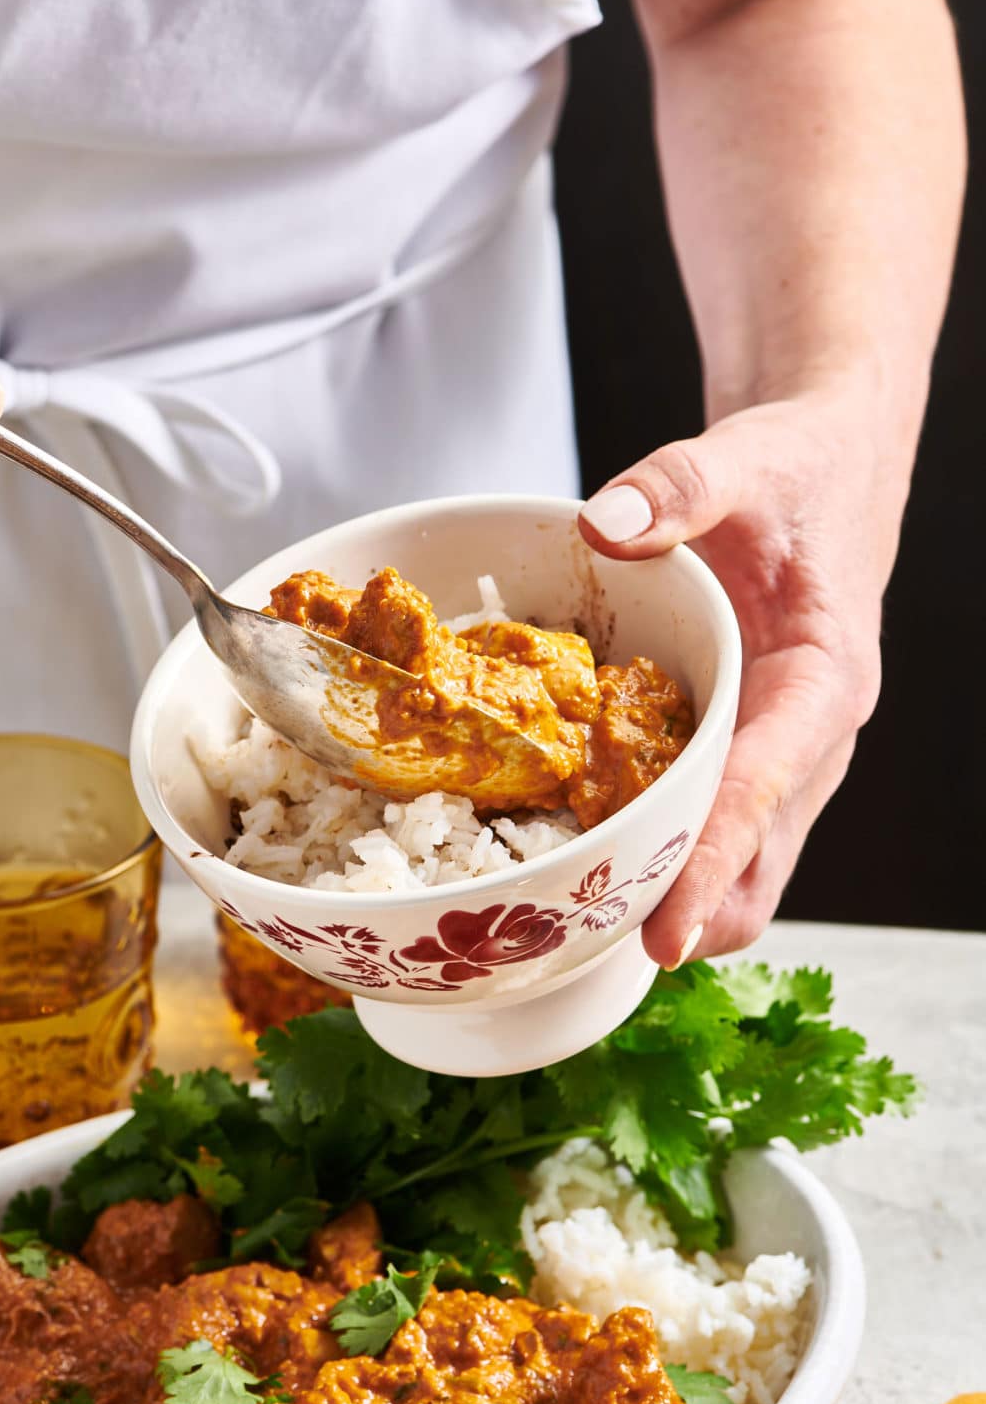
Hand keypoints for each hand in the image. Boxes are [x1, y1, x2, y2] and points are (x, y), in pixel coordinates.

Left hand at [579, 384, 906, 965]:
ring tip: (577, 919)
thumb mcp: (746, 459)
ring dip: (670, 898)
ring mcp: (778, 761)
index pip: (766, 791)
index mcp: (824, 683)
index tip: (667, 936)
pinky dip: (658, 852)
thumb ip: (680, 486)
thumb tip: (605, 523)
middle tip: (590, 943)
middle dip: (686, 913)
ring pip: (739, 869)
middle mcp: (808, 743)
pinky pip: (707, 829)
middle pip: (758, 866)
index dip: (715, 866)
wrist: (826, 475)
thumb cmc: (799, 475)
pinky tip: (588, 850)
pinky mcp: (743, 758)